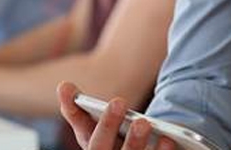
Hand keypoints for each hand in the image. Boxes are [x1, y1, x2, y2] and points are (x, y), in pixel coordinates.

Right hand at [57, 82, 177, 149]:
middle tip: (119, 101)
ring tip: (144, 122)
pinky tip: (167, 139)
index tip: (115, 100)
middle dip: (108, 126)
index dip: (97, 120)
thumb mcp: (92, 125)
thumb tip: (63, 86)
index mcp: (92, 147)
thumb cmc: (109, 138)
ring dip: (134, 142)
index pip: (87, 135)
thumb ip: (76, 106)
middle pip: (101, 149)